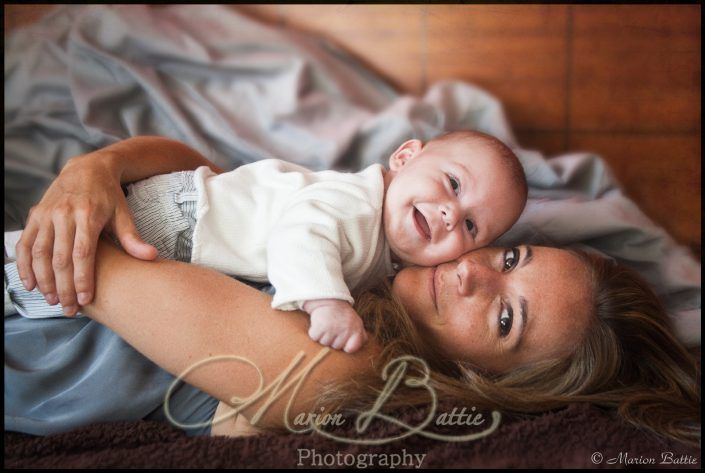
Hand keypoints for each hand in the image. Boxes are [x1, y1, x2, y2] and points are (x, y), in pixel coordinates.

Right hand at [15, 152, 157, 315]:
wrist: (87, 168)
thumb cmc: (109, 196)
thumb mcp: (124, 213)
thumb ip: (132, 238)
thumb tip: (151, 257)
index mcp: (88, 215)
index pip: (83, 253)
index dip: (82, 278)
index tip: (84, 300)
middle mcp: (64, 214)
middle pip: (60, 257)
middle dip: (63, 287)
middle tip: (69, 309)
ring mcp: (47, 214)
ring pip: (40, 253)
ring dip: (43, 280)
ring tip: (52, 300)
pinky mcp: (35, 215)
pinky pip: (25, 243)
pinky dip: (24, 264)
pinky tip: (30, 284)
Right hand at [304, 299, 368, 352]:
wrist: (329, 300)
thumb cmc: (343, 315)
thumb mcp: (357, 323)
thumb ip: (362, 336)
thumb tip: (362, 346)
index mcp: (356, 329)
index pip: (351, 348)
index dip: (346, 346)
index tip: (344, 339)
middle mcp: (345, 329)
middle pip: (336, 347)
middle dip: (333, 340)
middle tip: (333, 328)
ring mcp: (332, 328)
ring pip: (324, 343)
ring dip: (323, 337)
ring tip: (327, 326)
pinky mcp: (320, 326)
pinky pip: (315, 338)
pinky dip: (314, 333)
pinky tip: (319, 325)